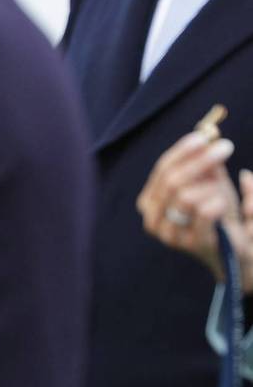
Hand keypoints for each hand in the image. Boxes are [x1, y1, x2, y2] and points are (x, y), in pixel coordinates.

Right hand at [137, 131, 238, 282]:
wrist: (235, 252)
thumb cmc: (221, 216)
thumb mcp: (212, 184)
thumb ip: (208, 163)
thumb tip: (210, 133)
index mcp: (151, 201)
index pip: (162, 169)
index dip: (182, 151)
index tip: (204, 136)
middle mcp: (153, 218)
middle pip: (172, 181)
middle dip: (199, 161)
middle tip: (225, 148)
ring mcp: (170, 234)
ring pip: (186, 196)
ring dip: (211, 188)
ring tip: (223, 192)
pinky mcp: (192, 244)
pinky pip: (205, 212)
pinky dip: (219, 202)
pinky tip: (225, 205)